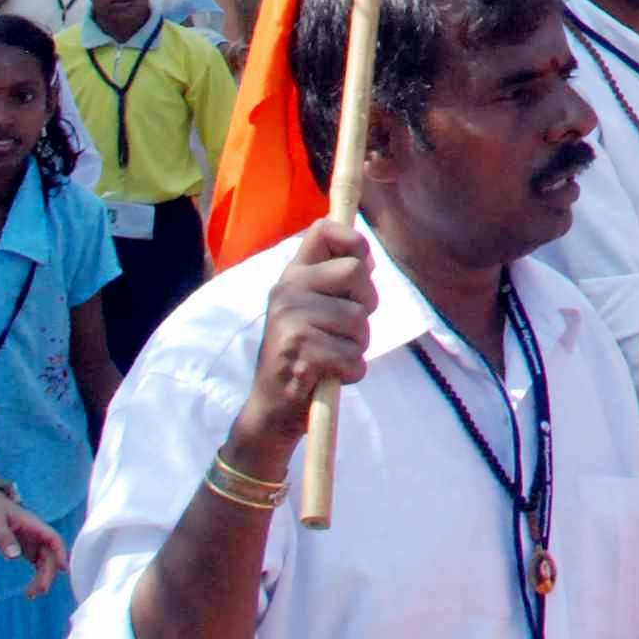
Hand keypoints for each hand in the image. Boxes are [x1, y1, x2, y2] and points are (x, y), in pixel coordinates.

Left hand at [0, 486, 69, 594]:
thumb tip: (14, 557)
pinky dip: (36, 576)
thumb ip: (4, 538)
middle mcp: (38, 534)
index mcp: (34, 525)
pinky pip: (37, 564)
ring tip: (32, 595)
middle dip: (48, 573)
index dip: (60, 553)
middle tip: (40, 591)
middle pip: (50, 554)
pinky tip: (29, 590)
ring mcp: (33, 542)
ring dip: (43, 577)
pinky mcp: (27, 548)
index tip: (63, 569)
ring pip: (45, 561)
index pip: (54, 539)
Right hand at [228, 218, 375, 470]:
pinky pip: (353, 356)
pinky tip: (328, 376)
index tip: (362, 264)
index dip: (354, 241)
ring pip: (360, 320)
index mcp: (292, 276)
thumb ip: (336, 282)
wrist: (272, 408)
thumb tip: (366, 256)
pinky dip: (351, 372)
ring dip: (357, 346)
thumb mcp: (315, 310)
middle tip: (345, 329)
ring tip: (332, 356)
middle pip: (356, 273)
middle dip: (365, 305)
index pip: (324, 230)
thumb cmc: (306, 354)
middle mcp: (286, 291)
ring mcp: (289, 320)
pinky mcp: (299, 352)